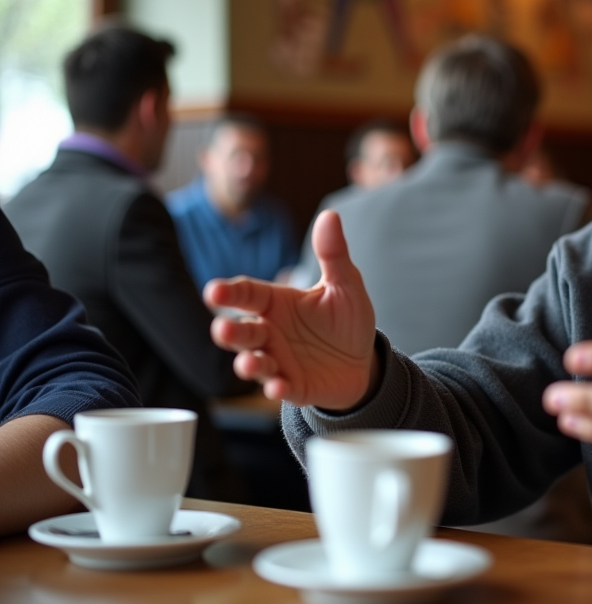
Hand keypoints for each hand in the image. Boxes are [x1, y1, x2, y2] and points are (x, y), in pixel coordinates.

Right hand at [206, 210, 377, 409]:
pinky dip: (276, 387)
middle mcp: (269, 332)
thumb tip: (330, 216)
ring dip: (248, 363)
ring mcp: (278, 361)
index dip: (230, 293)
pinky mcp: (292, 386)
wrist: (364, 360)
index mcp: (276, 303)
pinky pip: (279, 387)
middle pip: (241, 331)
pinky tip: (277, 387)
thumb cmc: (346, 320)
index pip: (246, 294)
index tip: (215, 291)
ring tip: (248, 363)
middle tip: (222, 328)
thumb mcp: (345, 284)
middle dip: (229, 331)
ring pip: (252, 362)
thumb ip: (333, 254)